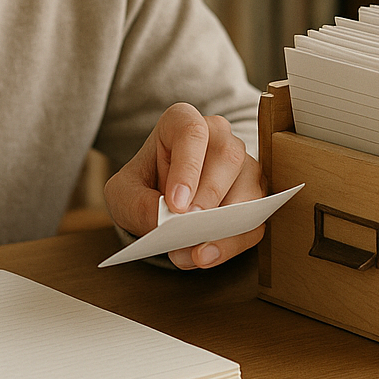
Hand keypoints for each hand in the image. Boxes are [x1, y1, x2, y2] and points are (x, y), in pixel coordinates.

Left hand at [104, 102, 266, 269]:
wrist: (155, 204)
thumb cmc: (142, 187)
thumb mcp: (123, 194)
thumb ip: (138, 204)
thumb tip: (164, 223)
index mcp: (182, 122)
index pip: (192, 133)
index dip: (187, 167)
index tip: (175, 203)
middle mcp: (219, 137)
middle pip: (227, 157)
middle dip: (209, 195)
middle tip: (189, 226)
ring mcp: (243, 165)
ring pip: (249, 189)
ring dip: (223, 227)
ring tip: (194, 253)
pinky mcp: (254, 197)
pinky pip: (253, 221)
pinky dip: (231, 243)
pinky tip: (207, 256)